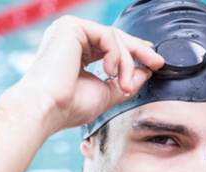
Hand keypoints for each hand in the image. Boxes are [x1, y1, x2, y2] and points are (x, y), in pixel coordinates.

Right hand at [15, 16, 164, 131]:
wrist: (47, 109)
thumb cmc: (68, 107)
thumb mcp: (105, 94)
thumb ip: (124, 82)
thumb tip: (145, 72)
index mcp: (76, 52)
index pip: (111, 46)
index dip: (133, 52)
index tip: (153, 63)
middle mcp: (72, 38)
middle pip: (115, 38)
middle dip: (139, 51)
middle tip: (158, 63)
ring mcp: (70, 30)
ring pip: (114, 38)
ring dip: (127, 62)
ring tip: (124, 84)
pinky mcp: (71, 27)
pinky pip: (107, 36)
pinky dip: (116, 55)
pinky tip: (111, 72)